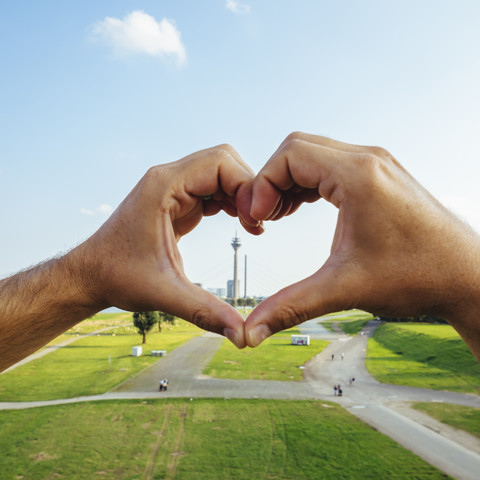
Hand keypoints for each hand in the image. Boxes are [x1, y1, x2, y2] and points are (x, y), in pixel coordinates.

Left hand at [71, 145, 262, 347]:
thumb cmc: (117, 277)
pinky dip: (231, 200)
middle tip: (257, 223)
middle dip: (248, 188)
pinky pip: (212, 187)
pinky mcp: (175, 198)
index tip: (255, 222)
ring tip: (252, 226)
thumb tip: (244, 337)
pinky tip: (239, 222)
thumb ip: (206, 312)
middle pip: (224, 160)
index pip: (220, 162)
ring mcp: (171, 186)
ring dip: (241, 194)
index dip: (246, 186)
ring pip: (220, 171)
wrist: (90, 274)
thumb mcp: (164, 294)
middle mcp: (168, 178)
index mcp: (163, 186)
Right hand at [244, 133, 479, 359]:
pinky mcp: (380, 176)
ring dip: (288, 180)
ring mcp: (376, 165)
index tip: (258, 219)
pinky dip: (308, 182)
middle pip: (297, 148)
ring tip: (278, 215)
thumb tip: (251, 332)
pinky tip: (300, 208)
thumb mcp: (344, 289)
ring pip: (313, 154)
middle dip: (271, 180)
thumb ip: (290, 306)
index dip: (262, 184)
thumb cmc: (417, 277)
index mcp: (358, 175)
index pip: (289, 155)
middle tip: (264, 217)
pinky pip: (331, 165)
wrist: (466, 277)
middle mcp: (368, 160)